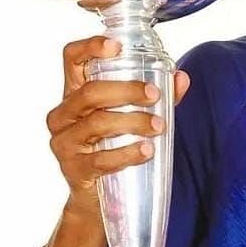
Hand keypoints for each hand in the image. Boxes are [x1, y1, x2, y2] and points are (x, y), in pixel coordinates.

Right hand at [46, 36, 191, 215]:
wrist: (98, 200)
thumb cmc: (113, 148)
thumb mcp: (131, 117)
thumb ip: (157, 98)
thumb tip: (182, 78)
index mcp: (74, 94)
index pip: (71, 59)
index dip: (90, 47)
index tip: (117, 46)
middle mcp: (63, 115)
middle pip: (89, 92)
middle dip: (126, 90)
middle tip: (154, 95)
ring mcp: (65, 143)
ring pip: (97, 124)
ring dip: (133, 122)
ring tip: (159, 126)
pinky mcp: (73, 169)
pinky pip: (101, 160)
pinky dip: (127, 153)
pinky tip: (147, 151)